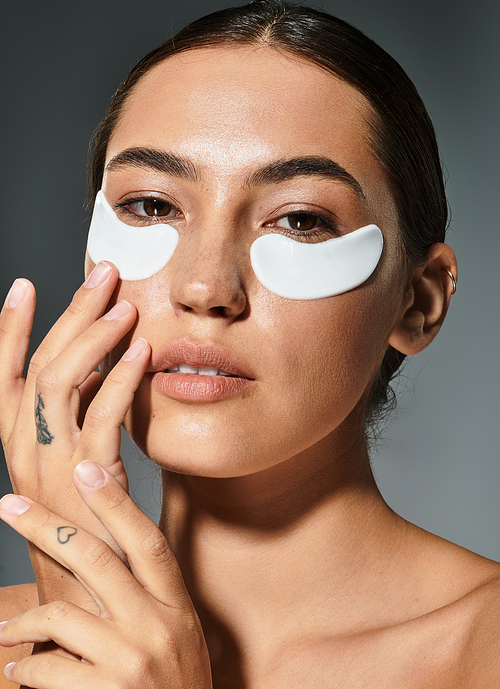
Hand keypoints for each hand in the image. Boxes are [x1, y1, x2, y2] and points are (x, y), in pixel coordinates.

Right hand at [0, 265, 148, 609]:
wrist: (91, 599)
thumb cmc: (89, 526)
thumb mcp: (75, 466)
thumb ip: (79, 422)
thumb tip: (98, 374)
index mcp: (20, 443)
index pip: (4, 376)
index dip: (10, 329)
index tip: (26, 285)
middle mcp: (26, 449)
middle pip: (40, 364)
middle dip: (70, 314)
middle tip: (103, 274)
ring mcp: (52, 465)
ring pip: (61, 382)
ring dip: (95, 337)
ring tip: (126, 305)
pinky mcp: (86, 481)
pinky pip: (101, 417)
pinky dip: (121, 380)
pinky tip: (142, 353)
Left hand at [0, 464, 212, 687]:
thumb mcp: (179, 638)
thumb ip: (149, 600)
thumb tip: (102, 559)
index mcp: (175, 606)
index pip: (146, 541)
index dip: (116, 502)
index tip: (86, 469)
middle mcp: (157, 625)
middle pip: (95, 559)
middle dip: (46, 527)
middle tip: (10, 506)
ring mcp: (133, 660)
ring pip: (61, 615)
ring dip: (23, 624)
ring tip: (6, 632)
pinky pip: (51, 668)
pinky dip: (27, 668)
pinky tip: (19, 671)